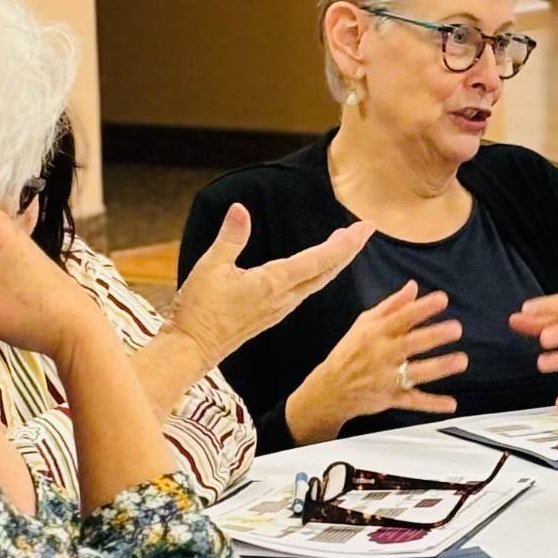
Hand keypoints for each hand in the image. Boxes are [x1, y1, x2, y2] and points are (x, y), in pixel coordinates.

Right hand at [166, 204, 370, 365]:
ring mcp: (280, 308)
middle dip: (348, 250)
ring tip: (343, 243)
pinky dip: (317, 274)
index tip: (365, 227)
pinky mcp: (271, 315)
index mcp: (275, 283)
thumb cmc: (200, 310)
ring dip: (334, 262)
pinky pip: (304, 291)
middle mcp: (284, 298)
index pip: (320, 260)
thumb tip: (240, 209)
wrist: (193, 349)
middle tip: (364, 230)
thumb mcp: (211, 267)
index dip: (345, 243)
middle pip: (326, 271)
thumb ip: (230, 238)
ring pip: (317, 282)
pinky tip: (314, 269)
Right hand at [304, 281, 468, 430]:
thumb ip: (391, 305)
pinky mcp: (390, 398)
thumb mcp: (364, 323)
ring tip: (461, 360)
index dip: (422, 308)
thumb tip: (413, 287)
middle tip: (456, 328)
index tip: (442, 299)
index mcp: (376, 333)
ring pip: (415, 373)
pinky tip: (450, 403)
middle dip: (434, 336)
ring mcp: (386, 378)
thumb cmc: (349, 352)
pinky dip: (432, 404)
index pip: (401, 317)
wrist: (329, 389)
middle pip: (410, 344)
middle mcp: (381, 354)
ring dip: (439, 367)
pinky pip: (413, 401)